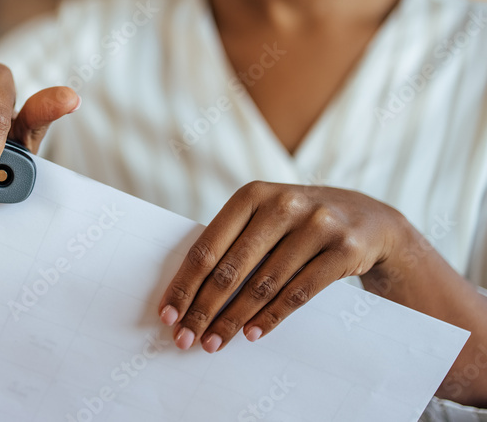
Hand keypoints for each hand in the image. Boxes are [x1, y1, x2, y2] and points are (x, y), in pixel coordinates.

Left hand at [158, 182, 405, 352]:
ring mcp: (317, 225)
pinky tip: (251, 334)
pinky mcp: (344, 249)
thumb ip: (232, 242)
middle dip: (204, 309)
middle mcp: (283, 205)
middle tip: (186, 337)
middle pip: (231, 269)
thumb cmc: (299, 224)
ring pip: (263, 285)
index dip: (185, 283)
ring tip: (214, 342)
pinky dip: (271, 318)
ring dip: (234, 320)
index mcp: (252, 195)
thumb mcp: (266, 217)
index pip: (207, 246)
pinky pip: (299, 293)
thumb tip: (188, 292)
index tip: (168, 313)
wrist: (370, 220)